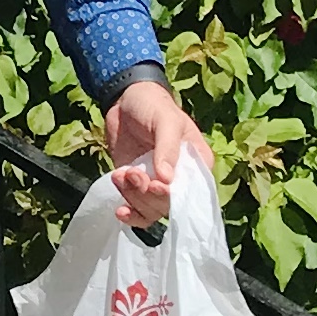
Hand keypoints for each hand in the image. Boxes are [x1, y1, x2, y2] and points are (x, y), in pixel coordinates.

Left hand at [105, 74, 208, 227]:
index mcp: (197, 163)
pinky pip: (138, 211)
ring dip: (133, 198)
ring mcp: (158, 184)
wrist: (124, 101)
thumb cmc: (153, 106)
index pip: (193, 191)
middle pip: (169, 204)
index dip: (174, 194)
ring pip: (152, 209)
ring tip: (120, 174)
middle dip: (147, 194)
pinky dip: (130, 214)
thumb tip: (166, 179)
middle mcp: (181, 179)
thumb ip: (168, 147)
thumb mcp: (165, 120)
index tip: (155, 185)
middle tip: (131, 173)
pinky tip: (119, 210)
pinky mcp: (138, 188)